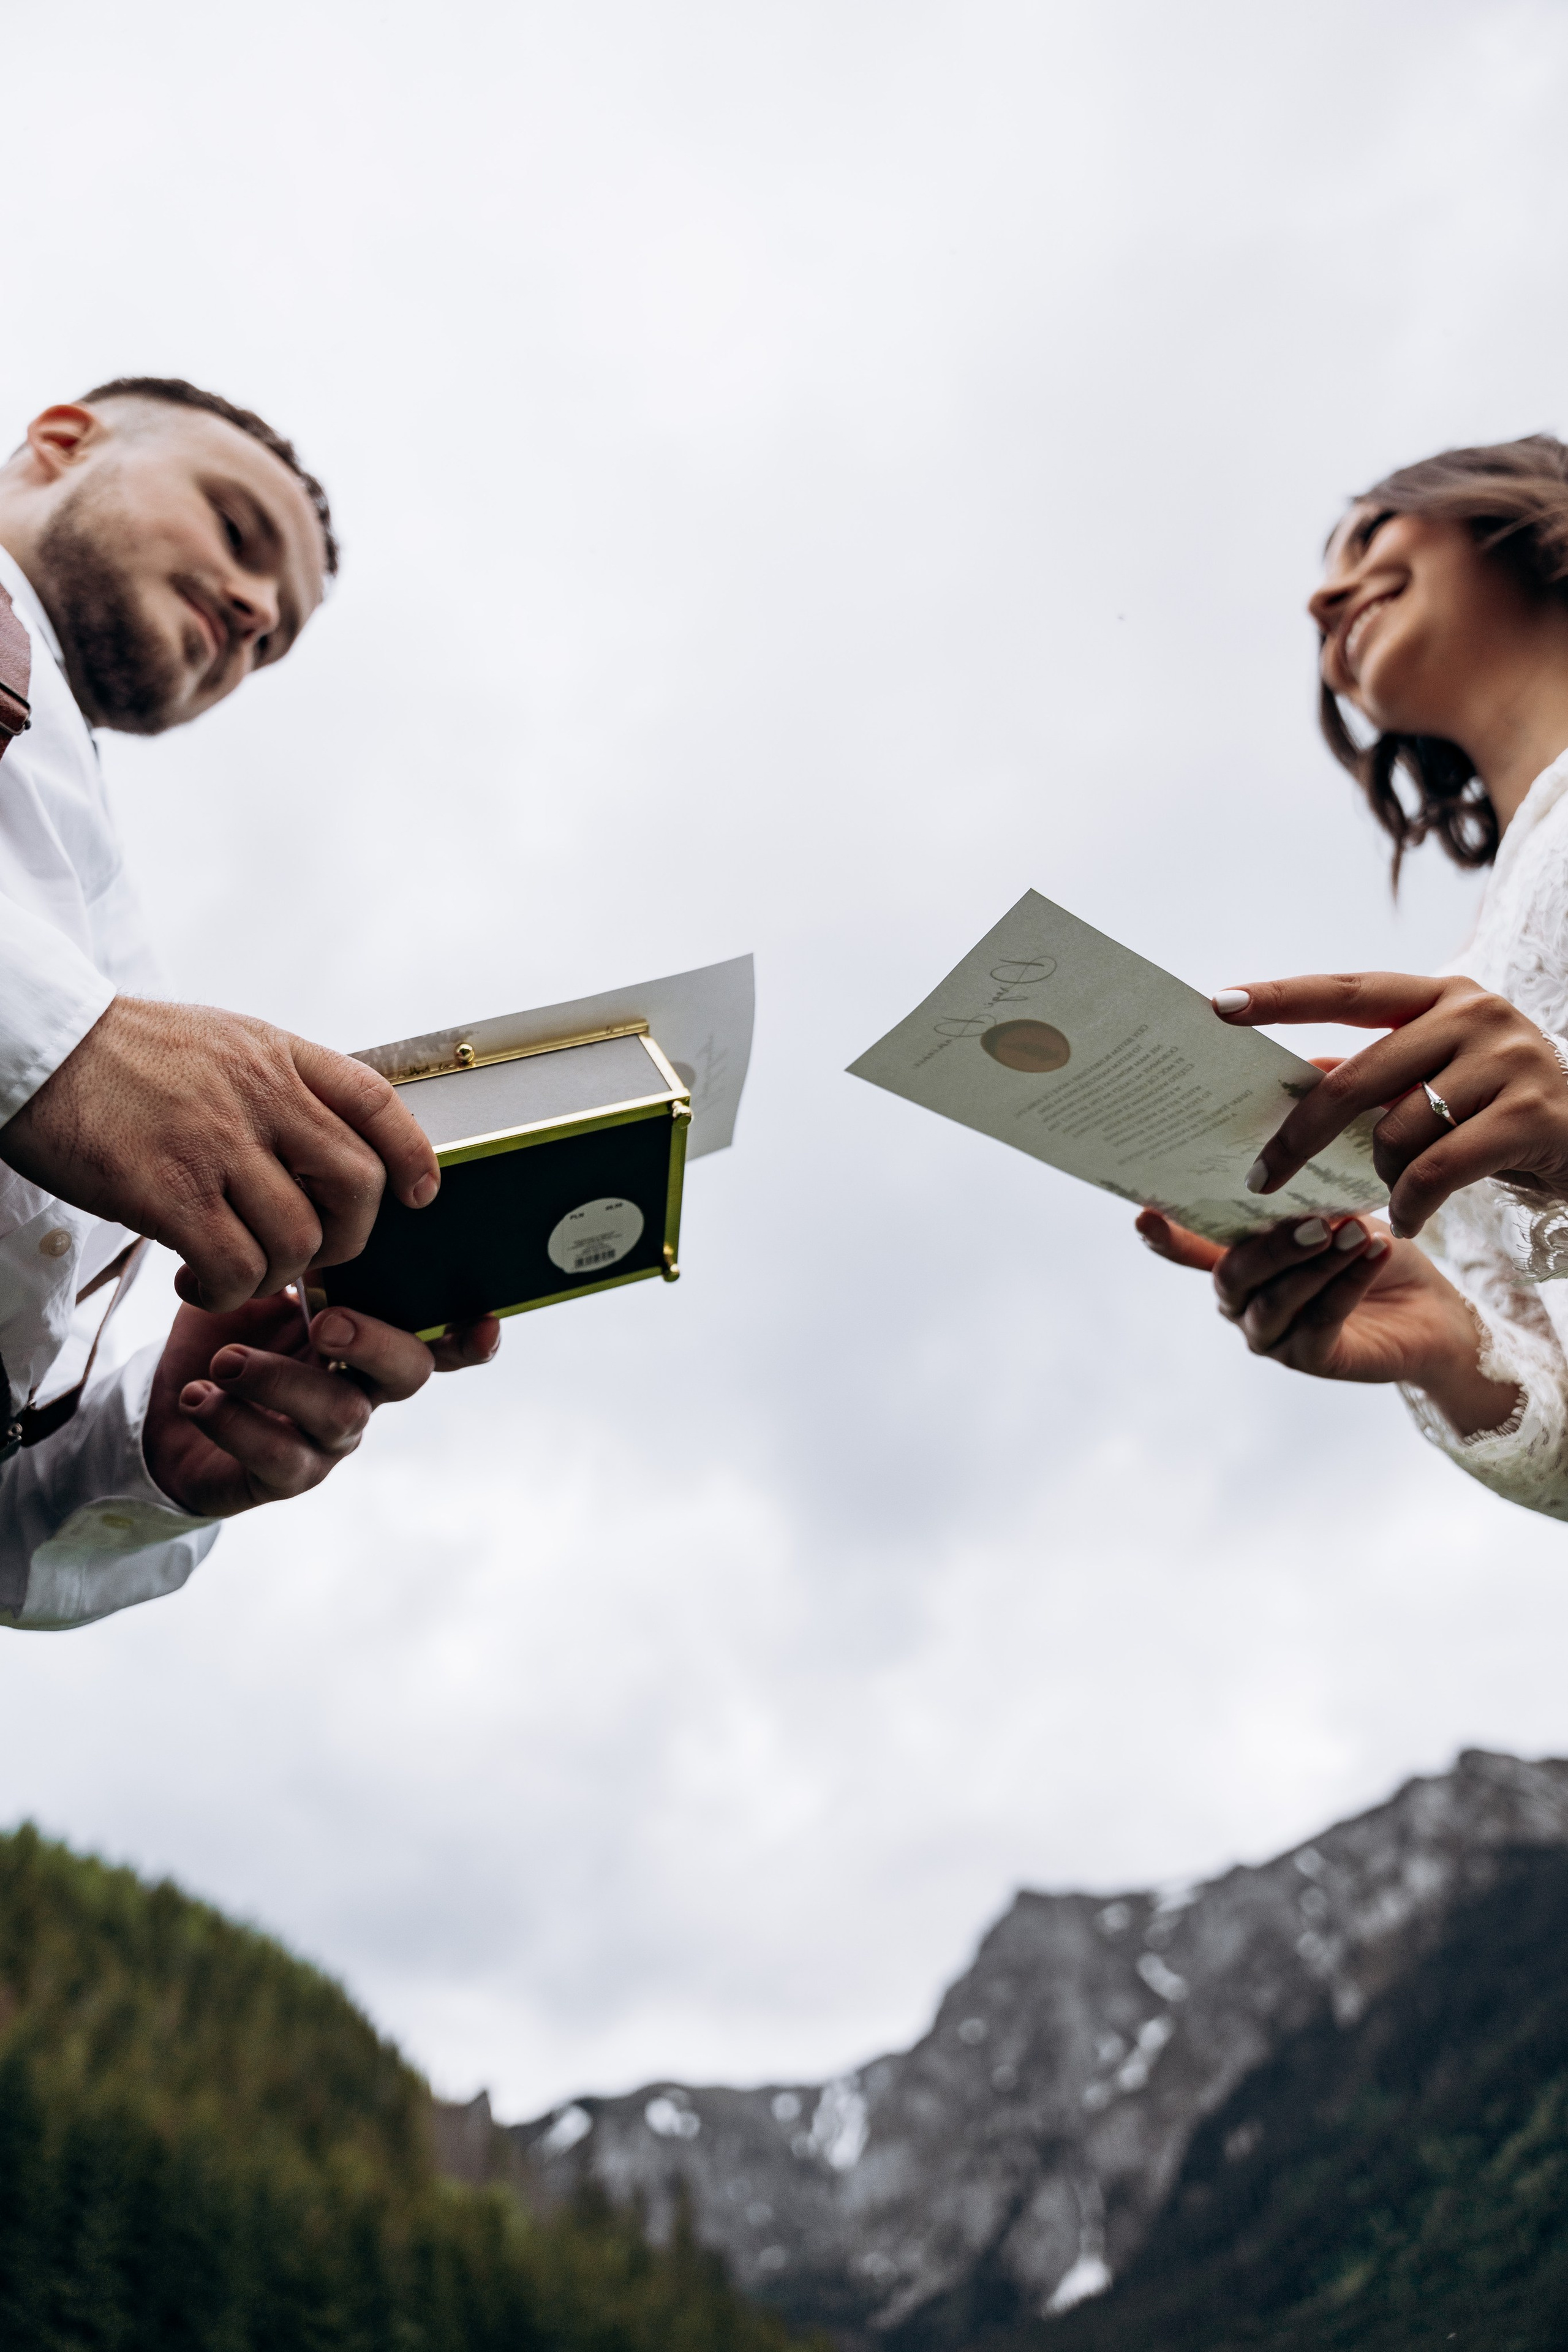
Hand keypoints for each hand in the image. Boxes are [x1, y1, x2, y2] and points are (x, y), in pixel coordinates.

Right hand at [0, 996, 440, 1310]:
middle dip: (348, 1239)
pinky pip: (235, 1266)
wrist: (37, 1050)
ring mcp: (217, 1144)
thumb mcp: (221, 1041)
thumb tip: (325, 1142)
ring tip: (238, 1271)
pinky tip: (196, 1282)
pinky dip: (226, 1290)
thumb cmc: (122, 1055)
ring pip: (299, 1238)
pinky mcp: (168, 1192)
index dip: (413, 1155)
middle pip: (356, 1184)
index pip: (376, 1103)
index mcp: (277, 1054)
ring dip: (278, 1273)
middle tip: (311, 1255)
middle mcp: (260, 1094)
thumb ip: (278, 1084)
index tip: (420, 1195)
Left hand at [143, 1294, 500, 1517]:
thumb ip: (289, 1259)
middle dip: (376, 1342)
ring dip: (282, 1380)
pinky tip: (198, 1396)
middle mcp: (361, 1389)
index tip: (483, 1320)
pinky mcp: (283, 1476)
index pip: (436, 1339)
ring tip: (225, 1361)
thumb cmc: (225, 1339)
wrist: (162, 1414)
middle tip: (326, 1323)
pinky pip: (279, 1458)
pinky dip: (236, 1422)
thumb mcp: (255, 1290)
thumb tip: (305, 1205)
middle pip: (407, 1374)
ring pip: (341, 1415)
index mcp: (367, 1340)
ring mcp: (328, 1438)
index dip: (469, 1337)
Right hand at [1136, 1207, 1518, 1437]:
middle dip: (1272, 1247)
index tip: (1144, 1215)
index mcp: (1238, 1263)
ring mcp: (1272, 1335)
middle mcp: (1243, 1303)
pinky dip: (1348, 1282)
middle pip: (1234, 1277)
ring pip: (1278, 1300)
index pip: (1191, 1251)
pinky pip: (1321, 1319)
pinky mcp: (1310, 1359)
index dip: (1166, 1238)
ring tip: (1354, 1233)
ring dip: (1317, 1264)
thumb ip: (1299, 1201)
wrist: (1429, 1311)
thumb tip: (1281, 1153)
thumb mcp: (1335, 1215)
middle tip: (1314, 1221)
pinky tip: (1375, 1253)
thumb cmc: (1371, 1253)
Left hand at [1212, 972, 1567, 1237]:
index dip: (1281, 997)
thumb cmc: (1500, 1112)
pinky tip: (1412, 1220)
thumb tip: (1291, 1079)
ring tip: (1395, 1194)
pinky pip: (1438, 1169)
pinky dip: (1413, 1204)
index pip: (1347, 991)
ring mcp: (1509, 1059)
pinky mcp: (1533, 1114)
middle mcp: (1475, 1013)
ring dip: (1381, 1177)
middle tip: (1261, 1179)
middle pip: (1355, 1078)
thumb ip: (1373, 1076)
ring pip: (1396, 1130)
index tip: (1217, 1004)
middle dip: (1299, 1137)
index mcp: (1441, 996)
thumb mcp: (1437, 1081)